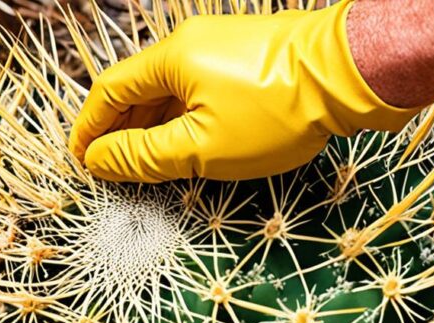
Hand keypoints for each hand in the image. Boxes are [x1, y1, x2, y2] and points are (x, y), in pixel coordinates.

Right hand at [69, 1, 418, 182]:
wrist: (351, 74)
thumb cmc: (275, 112)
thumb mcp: (201, 147)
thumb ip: (144, 157)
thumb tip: (99, 160)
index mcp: (171, 57)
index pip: (109, 91)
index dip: (90, 128)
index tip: (82, 159)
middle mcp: (192, 42)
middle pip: (138, 88)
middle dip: (119, 130)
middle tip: (112, 169)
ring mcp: (223, 47)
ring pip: (171, 90)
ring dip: (153, 126)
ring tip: (148, 165)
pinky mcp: (251, 58)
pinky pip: (201, 87)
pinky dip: (184, 116)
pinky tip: (191, 143)